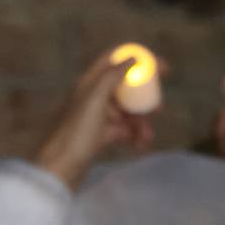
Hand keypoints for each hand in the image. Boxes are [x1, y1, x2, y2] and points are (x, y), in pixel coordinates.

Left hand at [34, 50, 161, 189]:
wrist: (61, 167)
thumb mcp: (95, 99)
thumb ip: (112, 76)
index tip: (163, 67)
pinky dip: (134, 135)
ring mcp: (96, 117)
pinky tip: (140, 145)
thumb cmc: (77, 131)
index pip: (115, 59)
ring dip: (140, 122)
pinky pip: (123, 130)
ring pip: (126, 112)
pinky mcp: (100, 136)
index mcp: (89, 82)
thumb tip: (133, 57)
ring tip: (146, 137)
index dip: (139, 59)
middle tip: (159, 109)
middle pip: (125, 88)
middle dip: (143, 98)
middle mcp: (92, 96)